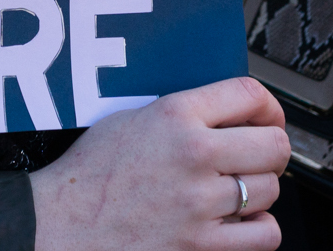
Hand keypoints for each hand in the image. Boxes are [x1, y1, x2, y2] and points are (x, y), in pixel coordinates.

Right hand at [31, 77, 290, 250]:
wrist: (58, 225)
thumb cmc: (88, 176)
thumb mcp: (131, 119)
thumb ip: (183, 112)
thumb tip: (229, 114)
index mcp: (175, 115)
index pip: (251, 95)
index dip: (267, 107)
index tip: (265, 118)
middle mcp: (193, 155)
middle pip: (274, 145)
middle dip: (270, 150)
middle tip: (256, 157)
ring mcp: (199, 204)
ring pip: (270, 190)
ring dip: (258, 191)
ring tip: (235, 193)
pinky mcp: (200, 246)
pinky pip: (263, 235)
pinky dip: (256, 229)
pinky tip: (235, 223)